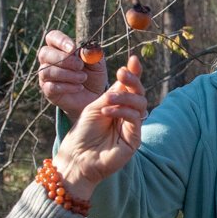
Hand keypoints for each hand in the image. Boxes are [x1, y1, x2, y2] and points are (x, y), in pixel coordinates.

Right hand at [37, 29, 108, 118]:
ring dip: (67, 74)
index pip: (52, 37)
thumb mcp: (98, 64)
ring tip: (83, 78)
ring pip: (47, 71)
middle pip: (45, 53)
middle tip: (80, 66)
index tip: (73, 48)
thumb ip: (93, 55)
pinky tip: (79, 87)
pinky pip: (51, 86)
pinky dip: (67, 87)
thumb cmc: (93, 75)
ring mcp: (46, 75)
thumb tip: (84, 50)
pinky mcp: (48, 90)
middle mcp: (49, 60)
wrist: (94, 96)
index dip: (60, 41)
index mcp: (60, 47)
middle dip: (63, 59)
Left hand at [53, 55, 145, 193]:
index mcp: (118, 106)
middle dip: (133, 81)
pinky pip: (135, 119)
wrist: (76, 158)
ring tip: (109, 97)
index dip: (134, 73)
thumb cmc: (82, 133)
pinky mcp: (134, 140)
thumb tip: (126, 74)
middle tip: (122, 72)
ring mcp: (132, 128)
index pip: (130, 87)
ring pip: (140, 105)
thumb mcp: (94, 107)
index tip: (134, 59)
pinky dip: (122, 111)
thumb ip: (111, 94)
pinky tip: (108, 110)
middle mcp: (127, 116)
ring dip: (125, 96)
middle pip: (139, 94)